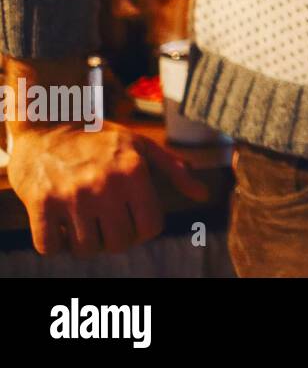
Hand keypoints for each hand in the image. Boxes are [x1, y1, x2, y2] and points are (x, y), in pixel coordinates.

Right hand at [7, 121, 208, 255]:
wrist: (47, 122)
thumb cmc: (99, 137)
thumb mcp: (140, 145)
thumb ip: (173, 170)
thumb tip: (203, 195)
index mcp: (133, 172)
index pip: (150, 227)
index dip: (143, 229)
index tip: (132, 220)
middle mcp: (105, 186)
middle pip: (119, 243)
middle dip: (115, 238)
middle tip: (106, 222)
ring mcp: (71, 196)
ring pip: (85, 249)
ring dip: (84, 242)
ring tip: (82, 221)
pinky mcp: (41, 204)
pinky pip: (50, 247)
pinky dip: (54, 243)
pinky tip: (59, 224)